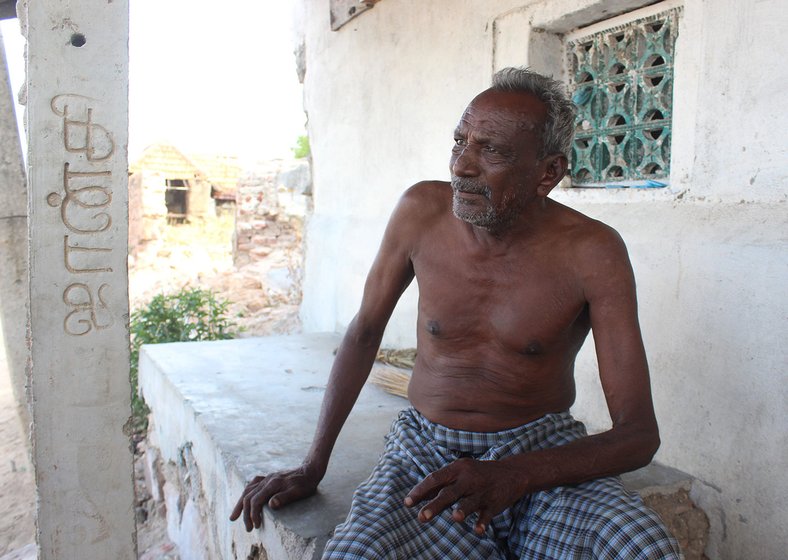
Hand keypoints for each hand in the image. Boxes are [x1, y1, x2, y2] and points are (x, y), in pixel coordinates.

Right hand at [229, 465, 320, 531]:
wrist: (310, 469)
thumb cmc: (306, 483)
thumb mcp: (298, 492)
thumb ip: (284, 498)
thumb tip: (271, 504)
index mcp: (273, 484)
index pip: (256, 500)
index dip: (253, 514)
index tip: (256, 525)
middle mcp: (267, 479)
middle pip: (248, 496)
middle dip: (245, 513)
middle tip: (248, 528)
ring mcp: (267, 478)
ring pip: (248, 490)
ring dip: (240, 503)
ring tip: (234, 516)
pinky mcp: (269, 478)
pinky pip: (253, 484)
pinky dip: (246, 492)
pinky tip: (245, 497)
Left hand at [403, 458, 522, 534]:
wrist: (511, 472)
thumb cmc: (477, 474)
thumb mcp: (459, 472)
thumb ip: (441, 484)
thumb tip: (417, 496)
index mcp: (457, 469)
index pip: (435, 479)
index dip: (420, 490)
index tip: (407, 503)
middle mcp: (469, 479)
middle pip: (449, 492)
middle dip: (435, 505)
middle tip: (421, 517)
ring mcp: (482, 491)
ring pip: (470, 502)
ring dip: (462, 510)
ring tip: (455, 518)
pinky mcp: (494, 503)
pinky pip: (487, 514)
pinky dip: (482, 522)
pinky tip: (477, 530)